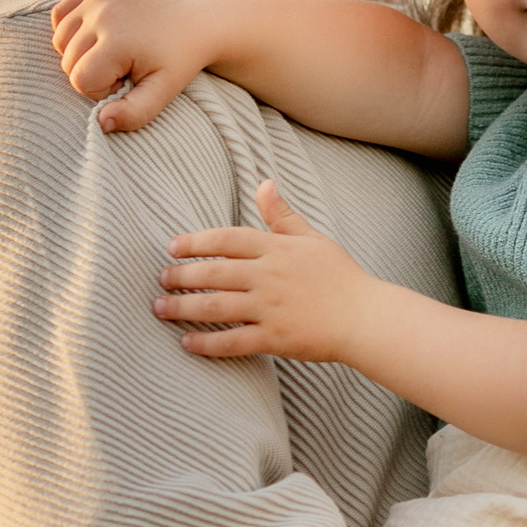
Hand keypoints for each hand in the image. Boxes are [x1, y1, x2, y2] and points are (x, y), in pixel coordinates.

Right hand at [51, 0, 212, 131]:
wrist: (194, 23)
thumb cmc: (178, 61)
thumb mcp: (163, 92)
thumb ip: (134, 114)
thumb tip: (101, 123)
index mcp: (117, 40)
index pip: (80, 80)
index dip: (102, 89)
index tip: (128, 80)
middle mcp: (102, 13)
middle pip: (68, 62)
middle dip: (92, 73)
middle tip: (125, 67)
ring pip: (60, 41)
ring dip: (80, 54)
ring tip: (113, 54)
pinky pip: (59, 15)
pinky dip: (70, 30)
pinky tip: (96, 37)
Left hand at [153, 180, 379, 362]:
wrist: (366, 318)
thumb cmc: (340, 276)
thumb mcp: (313, 238)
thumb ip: (283, 216)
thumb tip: (264, 184)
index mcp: (278, 249)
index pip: (227, 239)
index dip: (195, 242)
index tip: (171, 247)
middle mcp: (270, 276)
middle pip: (214, 273)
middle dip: (181, 276)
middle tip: (160, 279)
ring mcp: (271, 308)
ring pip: (216, 307)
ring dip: (183, 307)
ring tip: (160, 308)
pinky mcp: (275, 339)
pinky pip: (233, 342)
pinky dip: (207, 343)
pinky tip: (186, 342)